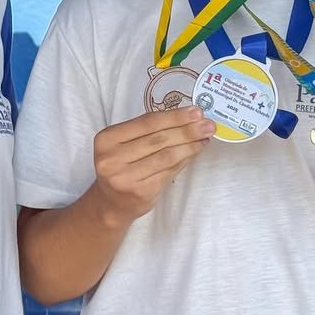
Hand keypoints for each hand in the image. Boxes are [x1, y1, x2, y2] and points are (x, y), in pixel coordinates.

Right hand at [90, 106, 214, 226]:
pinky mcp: (140, 193)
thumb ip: (149, 130)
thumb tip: (188, 117)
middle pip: (159, 139)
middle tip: (208, 125)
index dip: (174, 116)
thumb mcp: (124, 143)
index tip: (196, 111)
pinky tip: (194, 152)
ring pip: (167, 156)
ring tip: (205, 137)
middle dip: (187, 130)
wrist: (111, 203)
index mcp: (106, 139)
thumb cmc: (121, 166)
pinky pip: (169, 171)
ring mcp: (125, 178)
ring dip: (190, 145)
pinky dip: (185, 159)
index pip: (147, 122)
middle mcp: (112, 159)